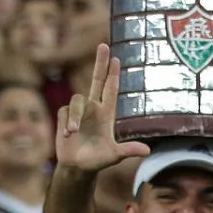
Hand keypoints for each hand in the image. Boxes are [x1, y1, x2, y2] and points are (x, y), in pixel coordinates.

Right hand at [55, 45, 151, 173]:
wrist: (77, 167)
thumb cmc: (98, 160)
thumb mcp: (114, 156)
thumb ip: (128, 151)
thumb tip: (148, 151)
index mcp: (106, 114)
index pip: (111, 90)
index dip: (113, 74)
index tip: (116, 58)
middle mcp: (93, 108)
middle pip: (96, 80)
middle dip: (100, 63)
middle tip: (103, 45)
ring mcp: (79, 112)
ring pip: (76, 101)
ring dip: (75, 116)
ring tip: (73, 132)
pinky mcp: (65, 116)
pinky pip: (65, 112)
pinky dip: (67, 123)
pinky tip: (67, 136)